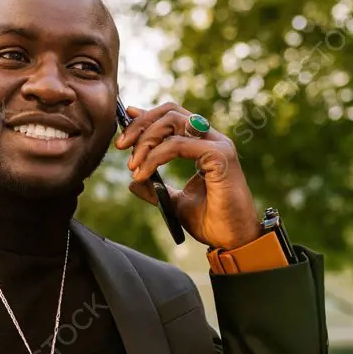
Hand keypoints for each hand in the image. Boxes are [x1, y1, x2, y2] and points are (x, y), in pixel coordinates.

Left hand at [113, 101, 261, 249]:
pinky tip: (143, 174)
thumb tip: (133, 183)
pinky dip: (154, 157)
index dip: (147, 116)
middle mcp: (212, 139)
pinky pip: (177, 145)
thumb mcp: (175, 201)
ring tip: (133, 166)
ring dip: (145, 140)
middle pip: (170, 112)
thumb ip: (156, 188)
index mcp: (204, 145)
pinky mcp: (219, 156)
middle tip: (121, 146)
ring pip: (172, 122)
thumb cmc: (211, 221)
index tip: (124, 121)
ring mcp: (218, 144)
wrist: (231, 241)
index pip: (173, 117)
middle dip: (141, 125)